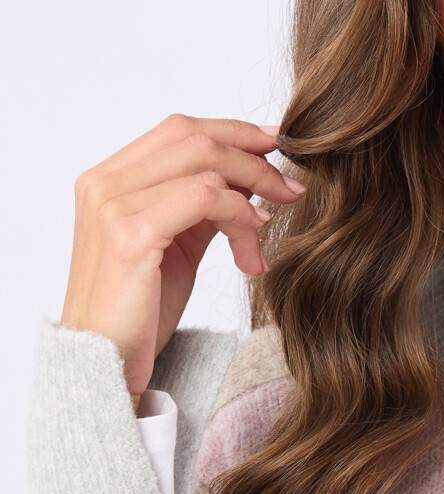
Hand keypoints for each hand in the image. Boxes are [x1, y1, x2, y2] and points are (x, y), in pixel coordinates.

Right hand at [60, 113, 306, 410]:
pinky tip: (254, 241)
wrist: (107, 362)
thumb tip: (250, 175)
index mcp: (107, 179)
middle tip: (291, 187)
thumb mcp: (178, 244)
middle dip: (252, 157)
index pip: (178, 130)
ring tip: (271, 225)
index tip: (277, 145)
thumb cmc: (142, 310)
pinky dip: (239, 213)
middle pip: (193, 137)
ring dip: (252, 192)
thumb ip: (203, 205)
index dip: (233, 131)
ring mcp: (112, 206)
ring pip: (204, 166)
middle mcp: (102, 183)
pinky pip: (203, 199)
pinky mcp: (130, 236)